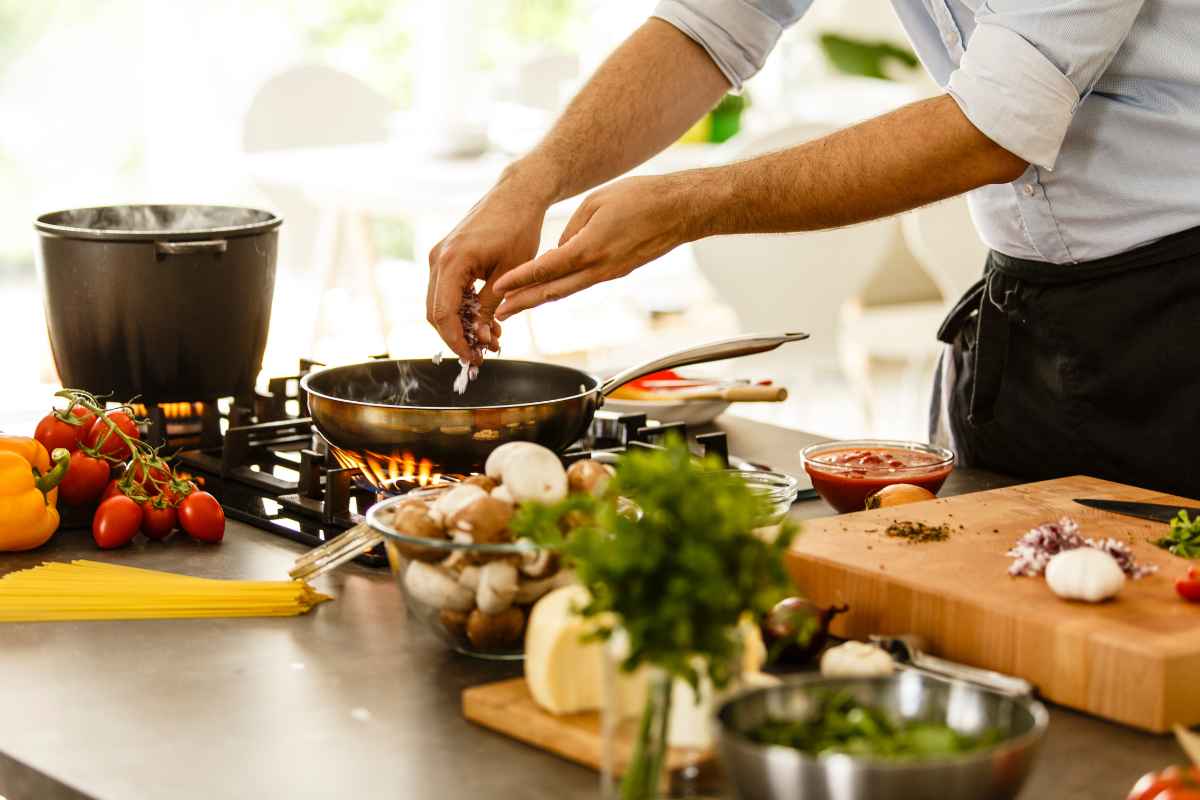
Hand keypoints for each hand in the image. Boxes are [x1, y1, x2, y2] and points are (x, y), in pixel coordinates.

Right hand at [427, 170, 550, 362]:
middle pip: (435, 313)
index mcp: (452, 261)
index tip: (475, 359)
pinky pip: (446, 290)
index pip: (443, 314)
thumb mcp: (510, 274)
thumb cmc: (519, 228)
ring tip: (491, 338)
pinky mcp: (446, 256)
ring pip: (439, 304)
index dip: (456, 342)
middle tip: (483, 353)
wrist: (517, 194)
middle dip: (457, 337)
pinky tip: (485, 320)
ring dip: (460, 325)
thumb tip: (481, 338)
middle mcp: (438, 258)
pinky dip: (462, 309)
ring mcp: (439, 256)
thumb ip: (491, 306)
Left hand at [493, 172, 707, 320]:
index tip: (498, 289)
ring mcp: (609, 274)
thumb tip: (558, 250)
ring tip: (516, 307)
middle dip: (523, 303)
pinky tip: (548, 290)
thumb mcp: (596, 202)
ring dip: (540, 300)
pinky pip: (583, 283)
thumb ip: (571, 228)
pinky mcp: (617, 272)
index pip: (546, 269)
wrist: (680, 210)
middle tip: (499, 314)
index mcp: (589, 248)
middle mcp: (598, 268)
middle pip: (552, 291)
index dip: (519, 280)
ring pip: (567, 291)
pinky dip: (561, 288)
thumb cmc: (641, 198)